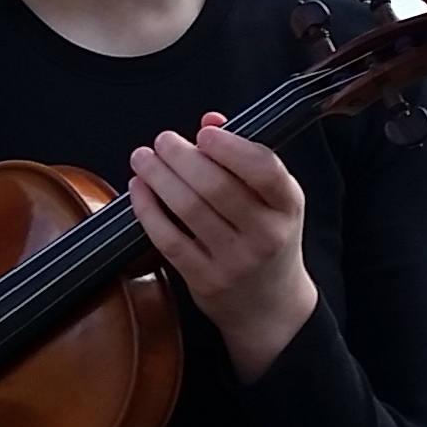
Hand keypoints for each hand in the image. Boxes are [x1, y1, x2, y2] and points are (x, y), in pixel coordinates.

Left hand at [130, 112, 316, 379]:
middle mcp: (265, 234)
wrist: (271, 306)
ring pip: (189, 210)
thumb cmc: (268, 238)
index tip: (204, 133)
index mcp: (288, 206)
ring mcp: (235, 260)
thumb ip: (245, 156)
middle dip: (182, 157)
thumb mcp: (273, 199)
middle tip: (162, 140)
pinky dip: (148, 209)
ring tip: (143, 158)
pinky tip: (139, 189)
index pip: (264, 170)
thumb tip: (211, 119)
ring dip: (159, 177)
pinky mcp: (205, 280)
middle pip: (217, 187)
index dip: (231, 147)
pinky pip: (169, 239)